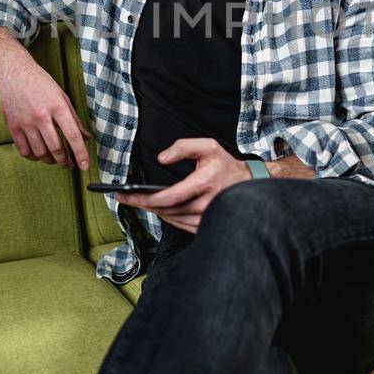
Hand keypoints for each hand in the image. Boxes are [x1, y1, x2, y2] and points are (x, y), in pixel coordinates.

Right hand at [0, 49, 90, 168]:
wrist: (13, 72)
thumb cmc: (40, 83)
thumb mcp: (62, 96)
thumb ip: (74, 119)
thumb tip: (86, 137)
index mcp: (57, 106)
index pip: (72, 135)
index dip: (81, 153)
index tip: (84, 165)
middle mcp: (41, 116)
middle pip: (56, 148)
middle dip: (65, 162)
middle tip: (69, 165)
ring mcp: (25, 122)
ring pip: (40, 152)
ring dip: (50, 160)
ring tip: (55, 159)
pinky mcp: (13, 126)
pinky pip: (24, 150)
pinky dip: (33, 157)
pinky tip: (39, 154)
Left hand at [115, 139, 252, 233]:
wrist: (248, 184)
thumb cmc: (225, 165)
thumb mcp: (207, 146)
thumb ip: (183, 147)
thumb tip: (162, 158)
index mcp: (204, 184)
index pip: (169, 197)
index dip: (145, 199)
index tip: (126, 196)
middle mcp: (206, 205)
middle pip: (166, 211)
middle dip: (143, 204)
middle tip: (125, 199)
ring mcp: (206, 219)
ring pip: (171, 220)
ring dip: (154, 211)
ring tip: (139, 201)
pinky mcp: (206, 226)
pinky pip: (179, 225)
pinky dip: (167, 217)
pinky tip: (157, 209)